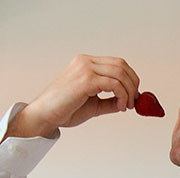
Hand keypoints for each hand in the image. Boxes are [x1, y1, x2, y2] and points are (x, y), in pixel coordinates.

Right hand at [8, 54, 139, 137]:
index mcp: (86, 63)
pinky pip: (114, 84)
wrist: (45, 115)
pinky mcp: (86, 79)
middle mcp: (85, 61)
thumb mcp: (94, 104)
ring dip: (129, 91)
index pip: (117, 63)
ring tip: (125, 106)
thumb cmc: (65, 110)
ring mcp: (85, 68)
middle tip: (134, 101)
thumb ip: (110, 100)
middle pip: (121, 65)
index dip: (130, 78)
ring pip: (120, 73)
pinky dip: (122, 95)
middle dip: (133, 84)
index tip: (134, 95)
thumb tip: (127, 102)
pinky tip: (119, 106)